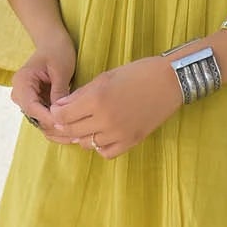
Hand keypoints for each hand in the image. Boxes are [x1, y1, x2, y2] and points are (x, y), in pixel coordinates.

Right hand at [10, 33, 76, 125]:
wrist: (52, 42)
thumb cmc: (57, 51)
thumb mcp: (61, 70)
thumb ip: (58, 92)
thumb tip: (60, 114)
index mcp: (22, 81)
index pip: (31, 106)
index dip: (47, 117)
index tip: (64, 124)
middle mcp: (19, 92)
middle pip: (33, 116)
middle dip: (52, 125)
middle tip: (73, 133)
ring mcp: (26, 98)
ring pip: (39, 119)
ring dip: (55, 125)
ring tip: (75, 132)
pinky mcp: (35, 101)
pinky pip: (43, 115)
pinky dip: (56, 120)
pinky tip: (72, 126)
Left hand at [45, 56, 184, 157]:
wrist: (170, 81)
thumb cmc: (137, 73)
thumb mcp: (105, 77)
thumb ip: (80, 94)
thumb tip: (59, 107)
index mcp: (96, 99)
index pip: (62, 116)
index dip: (56, 114)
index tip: (58, 110)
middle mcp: (105, 119)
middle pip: (71, 132)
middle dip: (64, 126)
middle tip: (66, 120)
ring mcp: (119, 133)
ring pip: (87, 144)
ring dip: (82, 136)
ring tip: (86, 125)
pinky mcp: (131, 141)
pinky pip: (106, 153)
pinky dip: (100, 146)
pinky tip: (102, 135)